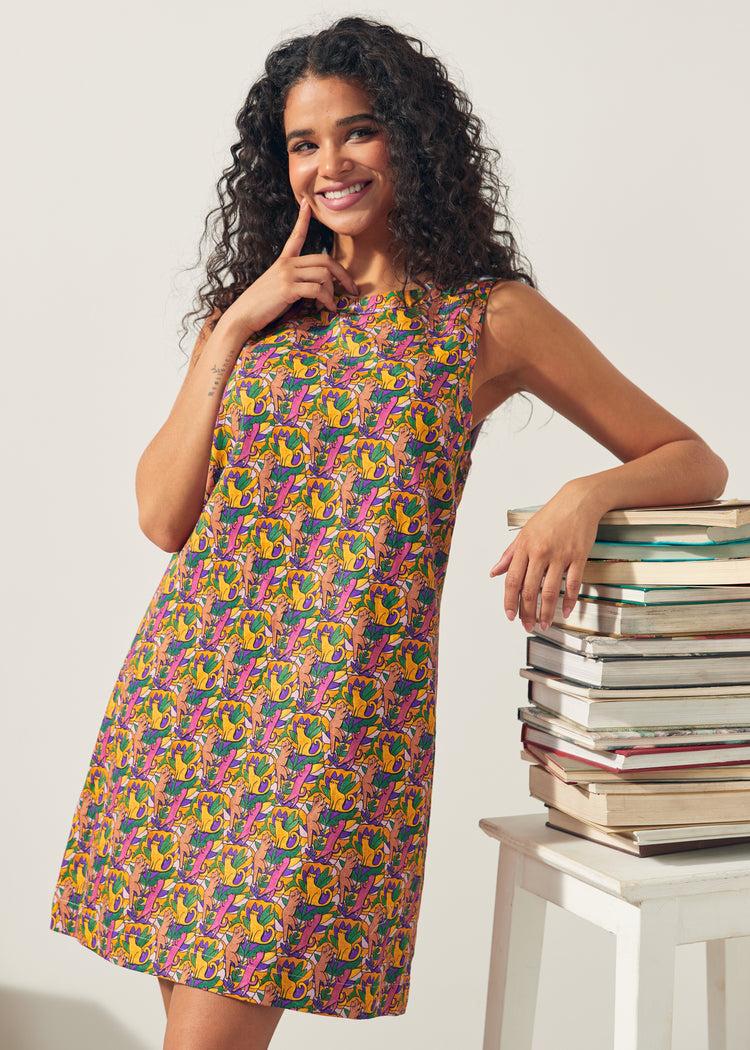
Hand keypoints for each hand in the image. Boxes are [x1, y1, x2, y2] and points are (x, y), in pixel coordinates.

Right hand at [219, 197, 358, 340]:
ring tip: (332, 305)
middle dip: (343, 275)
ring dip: (334, 292)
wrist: (242, 315)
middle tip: (353, 289)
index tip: (306, 203)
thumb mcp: (277, 287)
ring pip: (323, 274)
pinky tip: (329, 309)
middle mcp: (286, 264)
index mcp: (283, 261)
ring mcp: (286, 275)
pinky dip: (327, 300)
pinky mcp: (287, 288)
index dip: (302, 219)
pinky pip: (317, 290)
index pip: (296, 236)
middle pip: (324, 260)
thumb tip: (317, 288)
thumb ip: (295, 281)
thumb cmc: (261, 306)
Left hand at [489, 482, 603, 630]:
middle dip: (526, 612)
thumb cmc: (551, 516)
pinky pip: (573, 584)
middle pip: (530, 590)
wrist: (578, 501)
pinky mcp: (578, 556)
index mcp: (524, 547)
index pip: (512, 580)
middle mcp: (540, 552)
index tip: (509, 615)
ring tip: (543, 624)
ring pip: (550, 591)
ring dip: (546, 612)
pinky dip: (569, 601)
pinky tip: (565, 612)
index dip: (509, 601)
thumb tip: (494, 572)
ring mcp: (560, 555)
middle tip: (526, 626)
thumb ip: (509, 554)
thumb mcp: (524, 532)